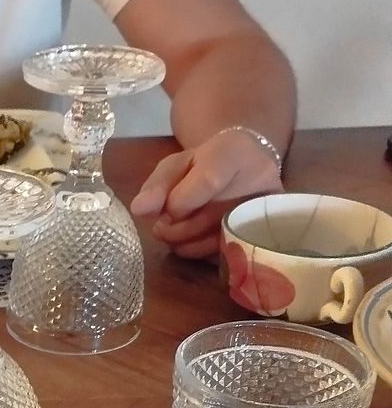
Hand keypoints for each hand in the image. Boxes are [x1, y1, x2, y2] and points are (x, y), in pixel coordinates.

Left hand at [131, 129, 283, 259]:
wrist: (248, 166)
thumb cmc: (206, 164)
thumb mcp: (177, 164)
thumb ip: (157, 185)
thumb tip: (140, 209)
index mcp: (234, 153)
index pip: (208, 180)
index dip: (179, 203)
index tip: (167, 212)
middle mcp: (259, 180)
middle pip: (208, 217)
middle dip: (176, 227)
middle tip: (163, 224)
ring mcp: (266, 210)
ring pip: (216, 240)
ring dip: (185, 243)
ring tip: (177, 228)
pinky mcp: (265, 235)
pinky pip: (224, 255)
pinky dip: (202, 251)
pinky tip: (196, 237)